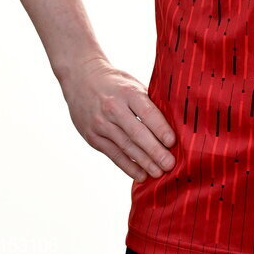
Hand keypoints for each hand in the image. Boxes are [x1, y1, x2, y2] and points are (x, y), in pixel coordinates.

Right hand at [59, 56, 176, 182]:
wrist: (81, 78)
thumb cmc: (115, 82)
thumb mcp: (132, 84)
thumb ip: (148, 102)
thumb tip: (172, 123)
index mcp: (127, 92)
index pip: (147, 112)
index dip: (160, 128)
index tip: (172, 143)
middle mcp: (113, 108)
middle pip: (137, 133)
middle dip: (155, 151)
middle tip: (170, 165)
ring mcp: (100, 124)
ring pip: (126, 147)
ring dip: (144, 162)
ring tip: (158, 173)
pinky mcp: (92, 136)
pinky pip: (113, 154)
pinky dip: (128, 166)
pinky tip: (141, 174)